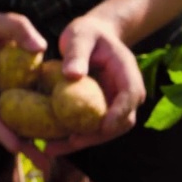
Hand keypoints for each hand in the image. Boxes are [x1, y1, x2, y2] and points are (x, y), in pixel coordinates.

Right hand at [0, 11, 50, 168]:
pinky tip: (51, 141)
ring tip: (49, 164)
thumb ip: (19, 29)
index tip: (15, 147)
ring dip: (27, 146)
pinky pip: (17, 119)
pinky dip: (32, 131)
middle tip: (42, 165)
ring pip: (8, 128)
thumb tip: (40, 47)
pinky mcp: (4, 101)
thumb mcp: (3, 21)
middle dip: (18, 148)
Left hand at [44, 15, 146, 155]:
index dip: (119, 112)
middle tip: (70, 142)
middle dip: (97, 136)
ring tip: (52, 148)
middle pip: (121, 122)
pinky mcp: (101, 112)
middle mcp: (126, 93)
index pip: (130, 95)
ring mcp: (115, 105)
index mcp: (126, 72)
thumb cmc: (87, 33)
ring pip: (106, 132)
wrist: (92, 38)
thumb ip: (77, 52)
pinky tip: (51, 143)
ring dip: (82, 142)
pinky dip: (74, 138)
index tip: (103, 126)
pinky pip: (91, 130)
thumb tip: (72, 75)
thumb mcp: (80, 35)